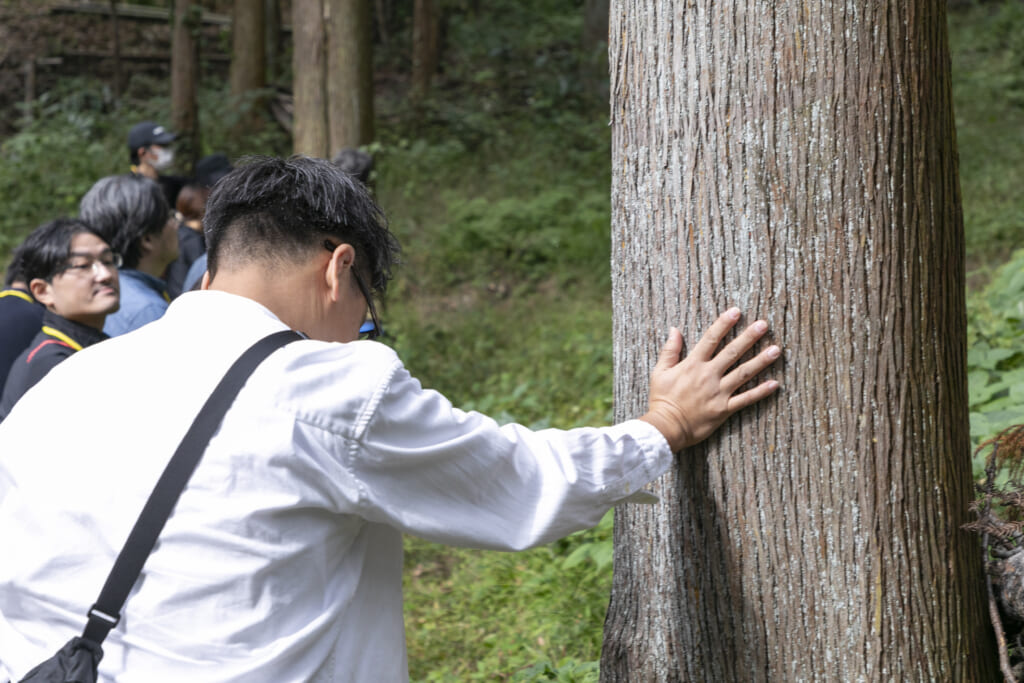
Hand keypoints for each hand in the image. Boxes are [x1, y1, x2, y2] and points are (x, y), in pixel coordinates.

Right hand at [639, 308, 780, 450]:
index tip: (736, 312)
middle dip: (749, 337)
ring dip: (761, 361)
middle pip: (732, 352)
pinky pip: (746, 399)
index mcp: (693, 364)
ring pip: (744, 373)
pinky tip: (774, 384)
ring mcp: (718, 392)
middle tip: (763, 325)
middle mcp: (708, 375)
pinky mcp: (724, 409)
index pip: (711, 339)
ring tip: (776, 350)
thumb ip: (669, 350)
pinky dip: (761, 392)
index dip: (724, 324)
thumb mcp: (660, 372)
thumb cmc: (661, 399)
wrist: (666, 427)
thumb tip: (674, 330)